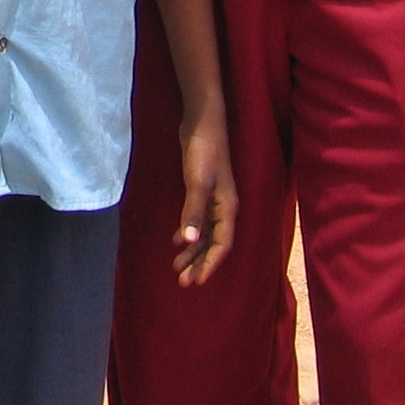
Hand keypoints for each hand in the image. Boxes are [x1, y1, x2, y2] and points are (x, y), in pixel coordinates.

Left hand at [172, 103, 236, 284]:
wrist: (202, 123)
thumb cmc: (204, 151)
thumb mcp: (197, 183)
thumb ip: (193, 212)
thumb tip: (190, 242)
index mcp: (227, 208)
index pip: (222, 244)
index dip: (211, 264)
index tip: (198, 281)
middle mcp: (224, 207)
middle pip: (214, 243)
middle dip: (199, 263)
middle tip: (183, 282)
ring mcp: (213, 199)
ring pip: (205, 233)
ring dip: (193, 251)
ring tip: (177, 267)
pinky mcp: (202, 190)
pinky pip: (198, 220)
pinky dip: (189, 233)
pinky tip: (177, 241)